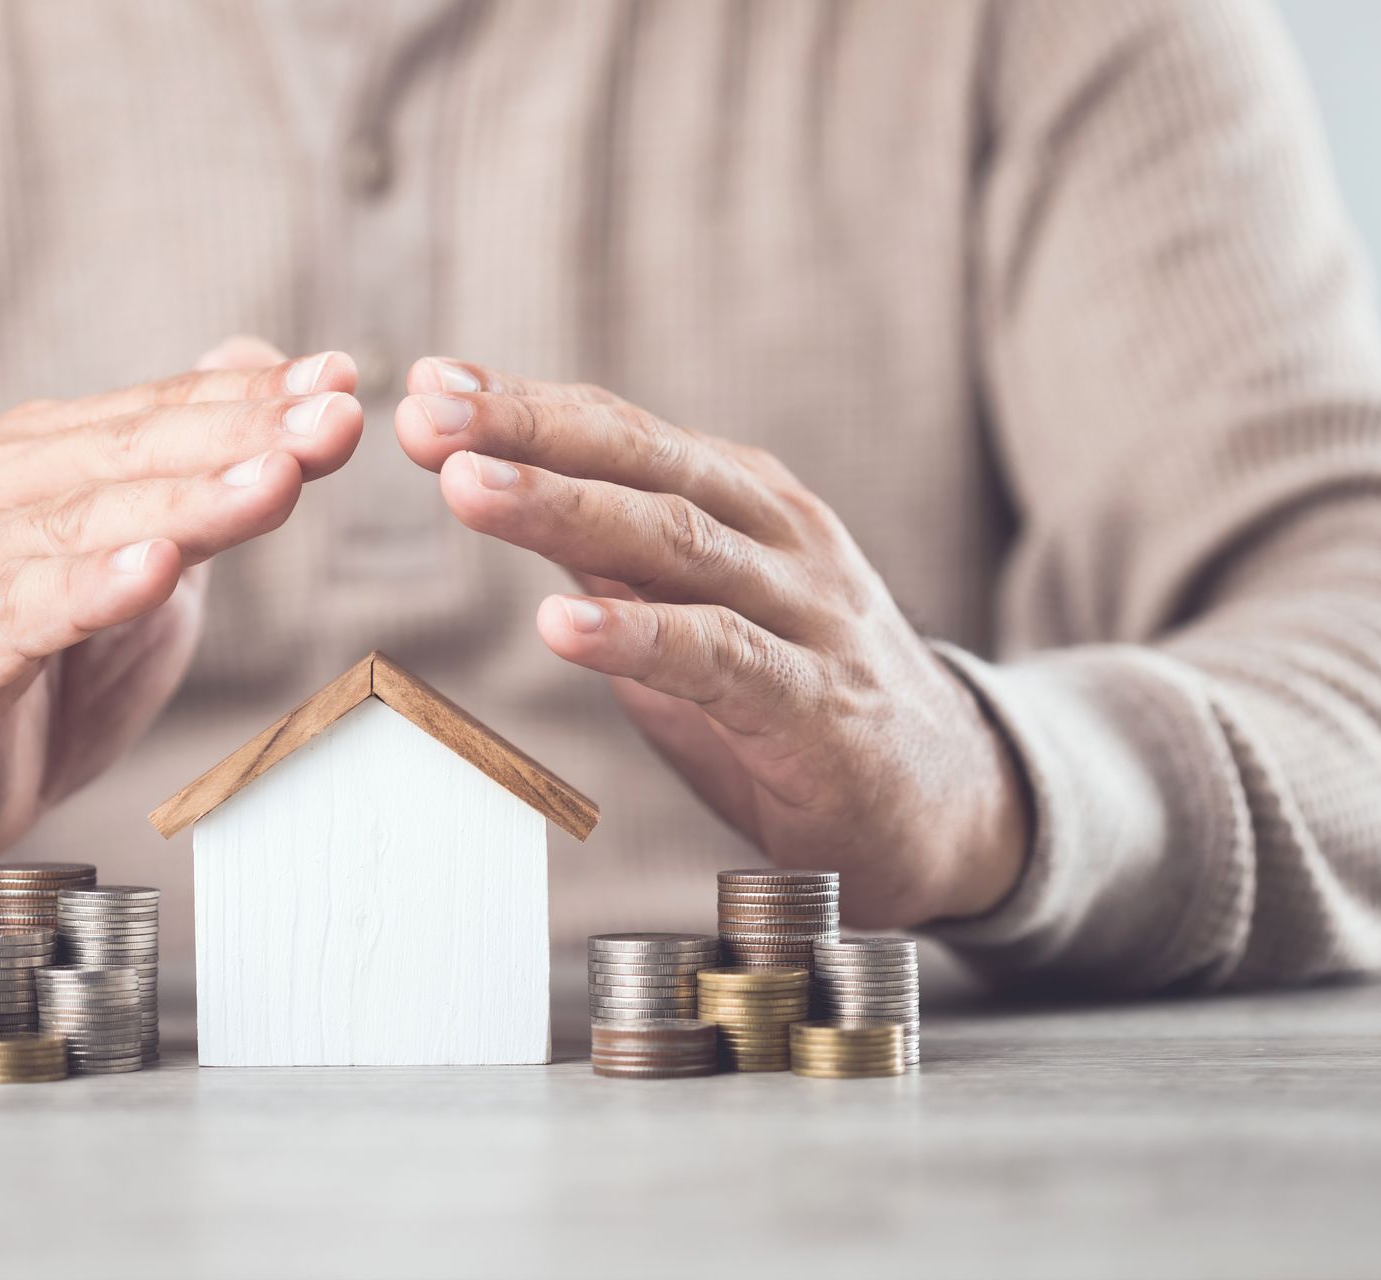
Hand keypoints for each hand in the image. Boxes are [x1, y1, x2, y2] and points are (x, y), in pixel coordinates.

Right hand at [0, 337, 361, 860]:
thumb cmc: (30, 671)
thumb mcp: (137, 567)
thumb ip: (192, 475)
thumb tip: (252, 360)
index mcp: (39, 456)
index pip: (161, 411)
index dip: (255, 394)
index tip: (345, 379)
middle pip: (133, 449)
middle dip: (246, 431)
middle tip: (335, 418)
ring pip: (88, 519)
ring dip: (191, 501)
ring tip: (277, 481)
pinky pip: (23, 611)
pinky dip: (90, 589)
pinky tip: (154, 572)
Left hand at [394, 358, 1028, 924]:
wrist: (952, 804)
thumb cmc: (804, 702)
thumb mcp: (700, 609)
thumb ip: (620, 556)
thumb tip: (507, 485)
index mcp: (750, 505)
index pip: (627, 435)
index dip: (528, 404)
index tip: (431, 383)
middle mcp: (782, 539)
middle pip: (646, 464)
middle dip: (529, 432)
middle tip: (428, 414)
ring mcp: (808, 616)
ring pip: (679, 542)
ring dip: (564, 509)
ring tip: (467, 488)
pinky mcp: (819, 707)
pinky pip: (720, 658)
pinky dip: (637, 636)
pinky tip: (561, 624)